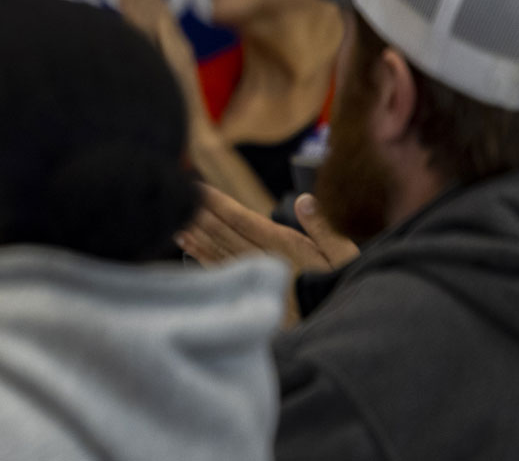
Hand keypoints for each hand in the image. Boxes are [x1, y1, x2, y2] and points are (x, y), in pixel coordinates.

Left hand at [178, 185, 359, 324]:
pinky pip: (221, 270)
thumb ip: (323, 227)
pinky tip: (187, 246)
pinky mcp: (253, 292)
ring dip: (196, 233)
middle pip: (224, 231)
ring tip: (172, 218)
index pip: (242, 219)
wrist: (342, 331)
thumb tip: (305, 200)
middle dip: (199, 212)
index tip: (196, 187)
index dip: (217, 202)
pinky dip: (202, 255)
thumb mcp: (344, 257)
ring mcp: (255, 277)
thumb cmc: (345, 288)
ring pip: (218, 249)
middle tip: (173, 195)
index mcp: (282, 246)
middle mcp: (263, 259)